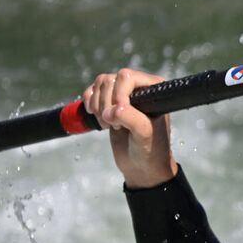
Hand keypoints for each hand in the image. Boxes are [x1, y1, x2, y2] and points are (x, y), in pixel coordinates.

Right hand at [81, 68, 177, 188]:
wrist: (141, 166)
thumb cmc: (150, 150)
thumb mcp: (144, 134)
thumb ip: (131, 118)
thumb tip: (111, 111)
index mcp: (153, 90)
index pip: (127, 77)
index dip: (118, 95)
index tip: (119, 116)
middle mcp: (139, 88)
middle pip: (110, 80)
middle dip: (106, 104)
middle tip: (116, 125)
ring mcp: (123, 94)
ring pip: (99, 84)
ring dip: (98, 106)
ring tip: (109, 124)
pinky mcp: (109, 103)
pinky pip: (91, 91)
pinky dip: (89, 103)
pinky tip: (98, 118)